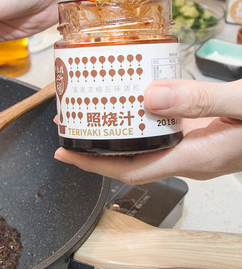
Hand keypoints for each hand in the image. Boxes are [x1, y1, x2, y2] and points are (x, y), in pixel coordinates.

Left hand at [54, 78, 241, 183]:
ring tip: (89, 112)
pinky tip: (130, 101)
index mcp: (198, 157)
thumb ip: (201, 101)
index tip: (64, 154)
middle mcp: (193, 156)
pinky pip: (163, 130)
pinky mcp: (204, 132)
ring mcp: (198, 146)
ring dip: (114, 132)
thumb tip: (148, 99)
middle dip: (95, 149)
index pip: (131, 170)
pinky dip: (140, 118)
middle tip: (67, 126)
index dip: (94, 165)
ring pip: (145, 145)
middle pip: (131, 160)